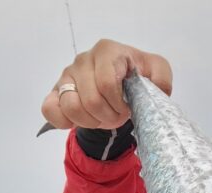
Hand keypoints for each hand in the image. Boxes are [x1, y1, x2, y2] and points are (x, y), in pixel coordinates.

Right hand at [41, 38, 171, 130]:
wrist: (119, 88)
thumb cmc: (137, 80)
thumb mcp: (157, 74)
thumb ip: (161, 77)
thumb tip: (155, 88)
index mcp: (107, 51)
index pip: (107, 84)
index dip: (119, 105)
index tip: (127, 108)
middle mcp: (83, 59)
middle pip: (91, 100)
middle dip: (108, 116)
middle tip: (117, 116)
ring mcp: (67, 75)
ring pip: (71, 106)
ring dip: (90, 121)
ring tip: (101, 118)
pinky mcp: (55, 91)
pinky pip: (50, 109)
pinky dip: (65, 121)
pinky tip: (80, 120)